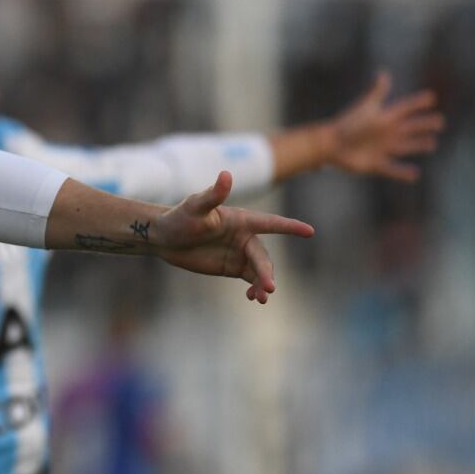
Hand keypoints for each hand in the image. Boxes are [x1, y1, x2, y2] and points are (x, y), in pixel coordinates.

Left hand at [152, 172, 314, 303]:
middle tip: (269, 288)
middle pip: (263, 256)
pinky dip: (256, 289)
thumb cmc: (180, 217)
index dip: (290, 227)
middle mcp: (245, 236)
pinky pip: (252, 280)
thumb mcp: (195, 207)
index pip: (270, 223)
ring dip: (264, 284)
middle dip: (267, 272)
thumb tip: (226, 174)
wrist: (164, 238)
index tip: (310, 231)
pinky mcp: (233, 267)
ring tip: (261, 298)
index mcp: (242, 220)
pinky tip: (253, 298)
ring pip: (260, 270)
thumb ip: (213, 194)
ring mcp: (240, 253)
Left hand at [329, 72, 444, 181]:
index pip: (405, 108)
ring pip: (405, 147)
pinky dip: (402, 173)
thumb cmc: (349, 124)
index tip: (431, 97)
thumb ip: (376, 91)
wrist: (330, 145)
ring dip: (418, 145)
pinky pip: (392, 169)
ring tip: (432, 143)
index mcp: (385, 118)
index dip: (417, 103)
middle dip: (424, 125)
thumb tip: (384, 73)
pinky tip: (415, 174)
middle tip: (439, 122)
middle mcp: (385, 133)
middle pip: (410, 128)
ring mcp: (381, 149)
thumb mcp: (366, 107)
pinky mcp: (375, 164)